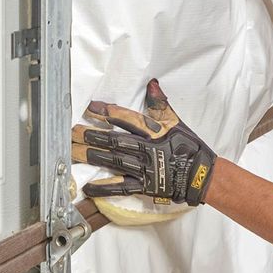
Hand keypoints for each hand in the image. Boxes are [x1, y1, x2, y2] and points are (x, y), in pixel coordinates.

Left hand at [73, 79, 216, 205]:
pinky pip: (121, 187)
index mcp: (155, 132)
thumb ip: (161, 104)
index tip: (92, 107)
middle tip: (71, 131)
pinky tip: (88, 187)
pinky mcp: (144, 186)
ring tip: (72, 151)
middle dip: (91, 135)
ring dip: (91, 156)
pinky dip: (104, 187)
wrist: (201, 175)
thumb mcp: (176, 122)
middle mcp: (147, 149)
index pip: (128, 119)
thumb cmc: (189, 148)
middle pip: (114, 140)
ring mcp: (144, 168)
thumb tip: (152, 84)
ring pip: (113, 160)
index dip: (109, 112)